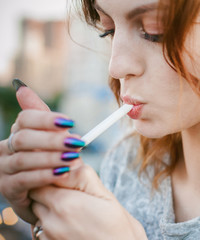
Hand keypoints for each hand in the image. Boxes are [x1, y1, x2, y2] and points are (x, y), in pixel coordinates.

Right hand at [0, 86, 82, 223]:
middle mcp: (5, 149)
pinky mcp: (8, 189)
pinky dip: (45, 175)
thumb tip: (21, 87)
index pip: (25, 119)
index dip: (47, 119)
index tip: (70, 123)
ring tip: (74, 158)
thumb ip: (41, 116)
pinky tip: (63, 173)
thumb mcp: (50, 138)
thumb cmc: (50, 162)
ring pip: (25, 159)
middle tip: (78, 143)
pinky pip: (25, 179)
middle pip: (24, 138)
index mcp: (17, 133)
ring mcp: (4, 169)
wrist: (47, 195)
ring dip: (52, 158)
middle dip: (53, 140)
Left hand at [30, 165, 147, 239]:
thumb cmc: (119, 229)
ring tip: (75, 211)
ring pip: (38, 212)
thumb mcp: (106, 197)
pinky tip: (73, 225)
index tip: (67, 177)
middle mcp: (52, 221)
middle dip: (51, 190)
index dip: (54, 175)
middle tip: (73, 193)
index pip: (42, 179)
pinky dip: (52, 224)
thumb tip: (70, 159)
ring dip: (50, 208)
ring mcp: (49, 236)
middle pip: (37, 195)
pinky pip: (42, 229)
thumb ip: (84, 177)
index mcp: (66, 203)